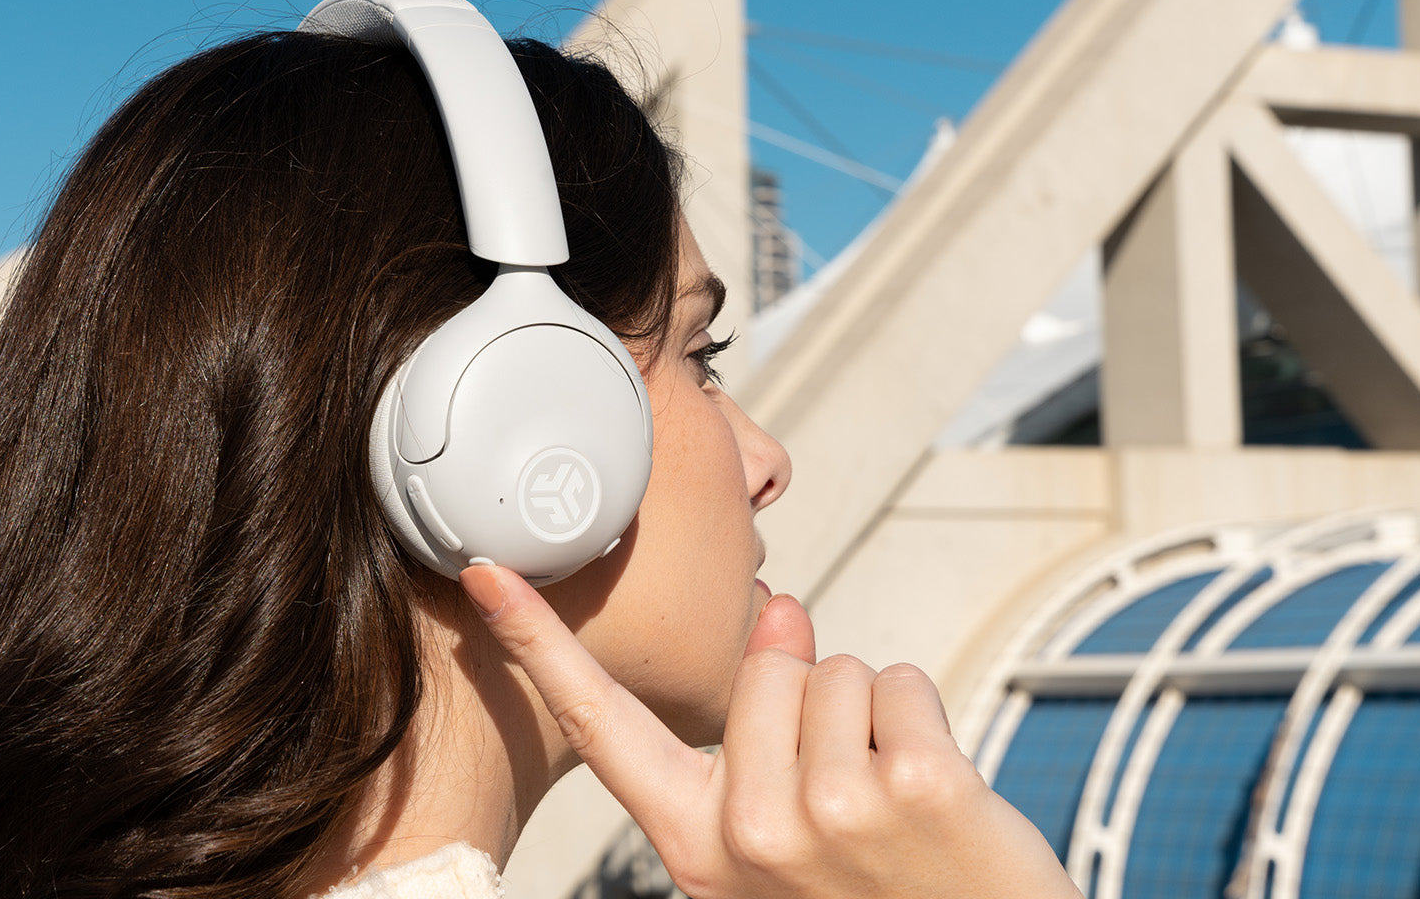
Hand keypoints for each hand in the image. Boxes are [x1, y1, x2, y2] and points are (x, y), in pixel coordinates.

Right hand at [459, 563, 1078, 898]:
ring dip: (870, 714)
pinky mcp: (918, 788)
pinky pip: (901, 681)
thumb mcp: (778, 845)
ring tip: (889, 802)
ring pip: (834, 668)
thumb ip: (758, 731)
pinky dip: (922, 719)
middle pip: (761, 668)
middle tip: (846, 794)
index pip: (601, 725)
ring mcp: (834, 812)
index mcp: (695, 846)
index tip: (486, 573)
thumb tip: (783, 607)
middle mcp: (751, 832)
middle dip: (809, 700)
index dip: (536, 644)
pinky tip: (933, 796)